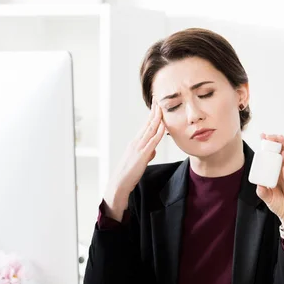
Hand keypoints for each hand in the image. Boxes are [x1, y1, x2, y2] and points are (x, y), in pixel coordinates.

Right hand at [103, 99, 165, 219]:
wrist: (119, 183)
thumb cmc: (128, 174)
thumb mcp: (139, 161)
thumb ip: (147, 154)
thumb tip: (154, 150)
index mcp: (135, 143)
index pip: (145, 126)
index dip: (151, 115)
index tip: (156, 106)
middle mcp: (136, 142)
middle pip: (147, 124)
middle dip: (154, 112)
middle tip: (158, 100)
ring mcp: (139, 147)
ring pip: (150, 130)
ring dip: (157, 118)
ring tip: (162, 108)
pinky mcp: (142, 155)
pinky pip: (153, 141)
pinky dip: (159, 132)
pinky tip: (164, 126)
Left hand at [255, 134, 283, 230]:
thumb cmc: (281, 206)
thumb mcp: (268, 198)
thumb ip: (262, 192)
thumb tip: (258, 184)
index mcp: (278, 172)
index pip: (273, 155)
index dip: (269, 145)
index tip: (262, 136)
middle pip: (283, 151)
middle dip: (277, 142)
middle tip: (269, 135)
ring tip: (279, 138)